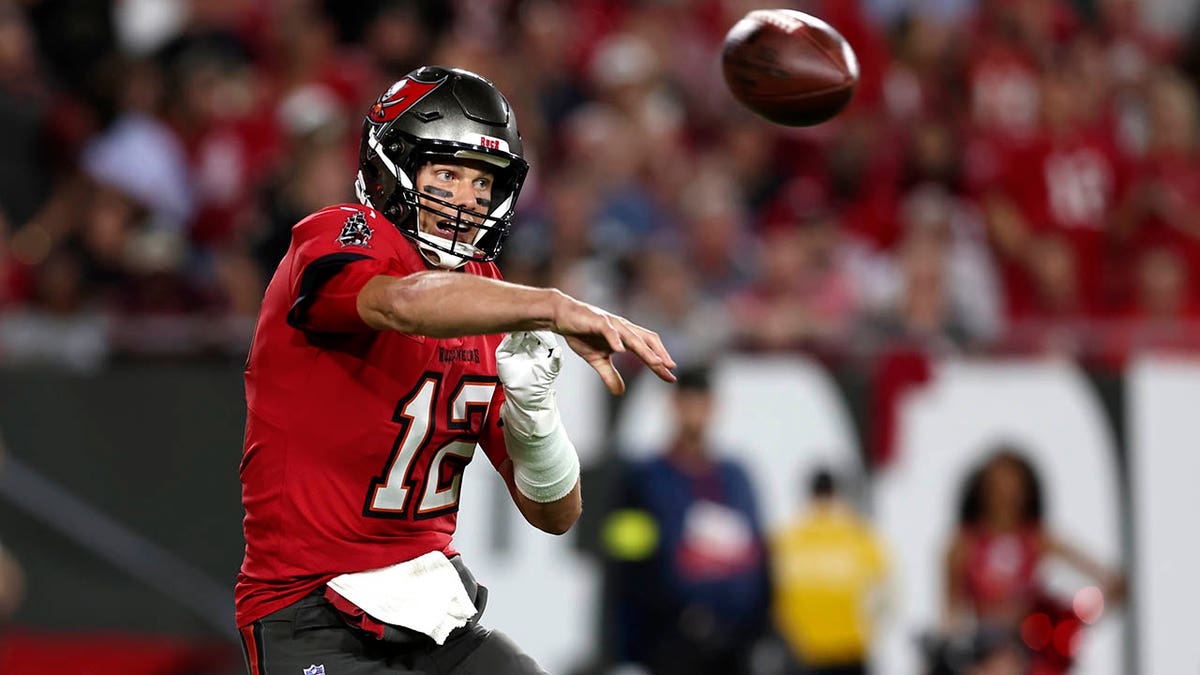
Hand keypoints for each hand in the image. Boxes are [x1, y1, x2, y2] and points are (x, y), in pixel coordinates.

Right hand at [496, 330, 561, 412]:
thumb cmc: (539, 382)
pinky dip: (511, 338)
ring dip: (520, 329)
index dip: (541, 329)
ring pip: (516, 334)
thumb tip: (558, 350)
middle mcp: (526, 345)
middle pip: (526, 330)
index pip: (538, 332)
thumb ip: (556, 360)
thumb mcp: (552, 369)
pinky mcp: (504, 353)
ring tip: (526, 326)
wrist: (527, 395)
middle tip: (534, 322)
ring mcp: (514, 348)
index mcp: (537, 346)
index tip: (545, 325)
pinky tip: (517, 335)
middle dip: (530, 326)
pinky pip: (506, 343)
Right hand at [550, 295, 675, 394]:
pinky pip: (609, 330)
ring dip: (645, 350)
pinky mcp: (598, 320)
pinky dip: (615, 339)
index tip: (670, 378)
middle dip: (659, 355)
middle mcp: (623, 328)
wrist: (562, 316)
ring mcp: (612, 323)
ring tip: (656, 363)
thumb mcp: (597, 360)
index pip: (647, 351)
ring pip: (632, 337)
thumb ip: (610, 375)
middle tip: (670, 370)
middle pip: (647, 341)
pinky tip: (620, 350)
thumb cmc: (581, 334)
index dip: (659, 363)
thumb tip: (620, 392)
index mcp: (625, 337)